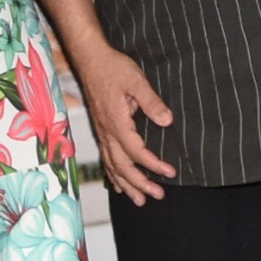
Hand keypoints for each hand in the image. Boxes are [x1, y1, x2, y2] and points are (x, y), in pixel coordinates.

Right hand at [65, 36, 179, 205]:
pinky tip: (119, 185)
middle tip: (158, 196)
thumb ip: (151, 101)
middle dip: (140, 184)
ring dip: (127, 185)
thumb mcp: (136, 80)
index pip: (136, 152)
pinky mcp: (101, 130)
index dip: (153, 165)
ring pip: (112, 166)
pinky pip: (106, 158)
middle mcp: (107, 132)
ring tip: (140, 200)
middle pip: (122, 166)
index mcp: (117, 122)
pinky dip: (113, 175)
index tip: (170, 173)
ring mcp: (102, 132)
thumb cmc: (113, 68)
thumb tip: (167, 120)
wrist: (90, 59)